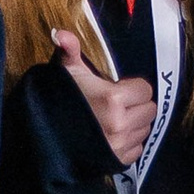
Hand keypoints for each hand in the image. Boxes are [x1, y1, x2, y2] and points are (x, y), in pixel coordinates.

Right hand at [54, 41, 157, 166]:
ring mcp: (119, 145)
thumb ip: (69, 50)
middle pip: (150, 110)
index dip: (133, 87)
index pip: (145, 89)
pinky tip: (114, 135)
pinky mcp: (117, 161)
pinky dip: (129, 142)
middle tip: (119, 104)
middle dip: (137, 105)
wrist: (43, 138)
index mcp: (113, 99)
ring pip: (145, 129)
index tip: (119, 88)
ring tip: (115, 119)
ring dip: (135, 123)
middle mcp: (120, 124)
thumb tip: (61, 32)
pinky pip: (137, 148)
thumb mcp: (66, 73)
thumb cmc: (59, 101)